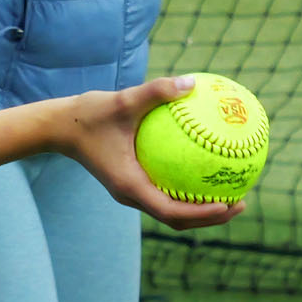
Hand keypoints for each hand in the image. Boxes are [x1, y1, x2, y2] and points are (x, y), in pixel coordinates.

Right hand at [54, 77, 244, 230]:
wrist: (61, 127)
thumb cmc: (90, 115)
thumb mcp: (124, 100)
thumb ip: (157, 91)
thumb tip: (192, 82)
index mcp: (130, 186)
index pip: (172, 212)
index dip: (203, 213)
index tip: (229, 204)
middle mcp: (132, 195)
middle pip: (177, 220)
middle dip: (211, 217)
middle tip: (240, 203)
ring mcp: (131, 191)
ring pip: (171, 211)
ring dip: (200, 209)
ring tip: (229, 192)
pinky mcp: (130, 183)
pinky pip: (164, 192)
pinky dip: (186, 189)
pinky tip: (202, 165)